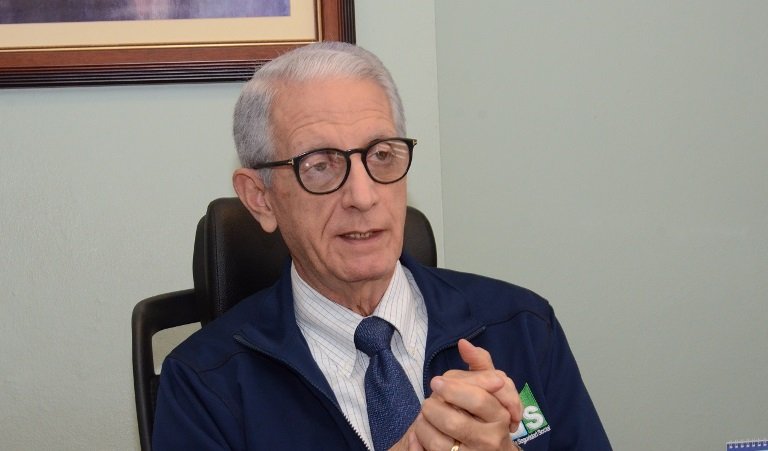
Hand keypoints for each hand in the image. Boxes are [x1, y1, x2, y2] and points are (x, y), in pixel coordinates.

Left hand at [403, 340, 521, 450]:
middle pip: (455, 423)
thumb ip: (480, 364)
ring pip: (439, 443)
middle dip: (435, 409)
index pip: (478, 400)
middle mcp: (489, 439)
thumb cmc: (488, 414)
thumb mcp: (490, 388)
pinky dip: (419, 444)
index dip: (454, 390)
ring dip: (424, 427)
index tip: (436, 382)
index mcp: (500, 416)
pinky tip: (418, 435)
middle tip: (427, 402)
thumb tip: (463, 343)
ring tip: (423, 418)